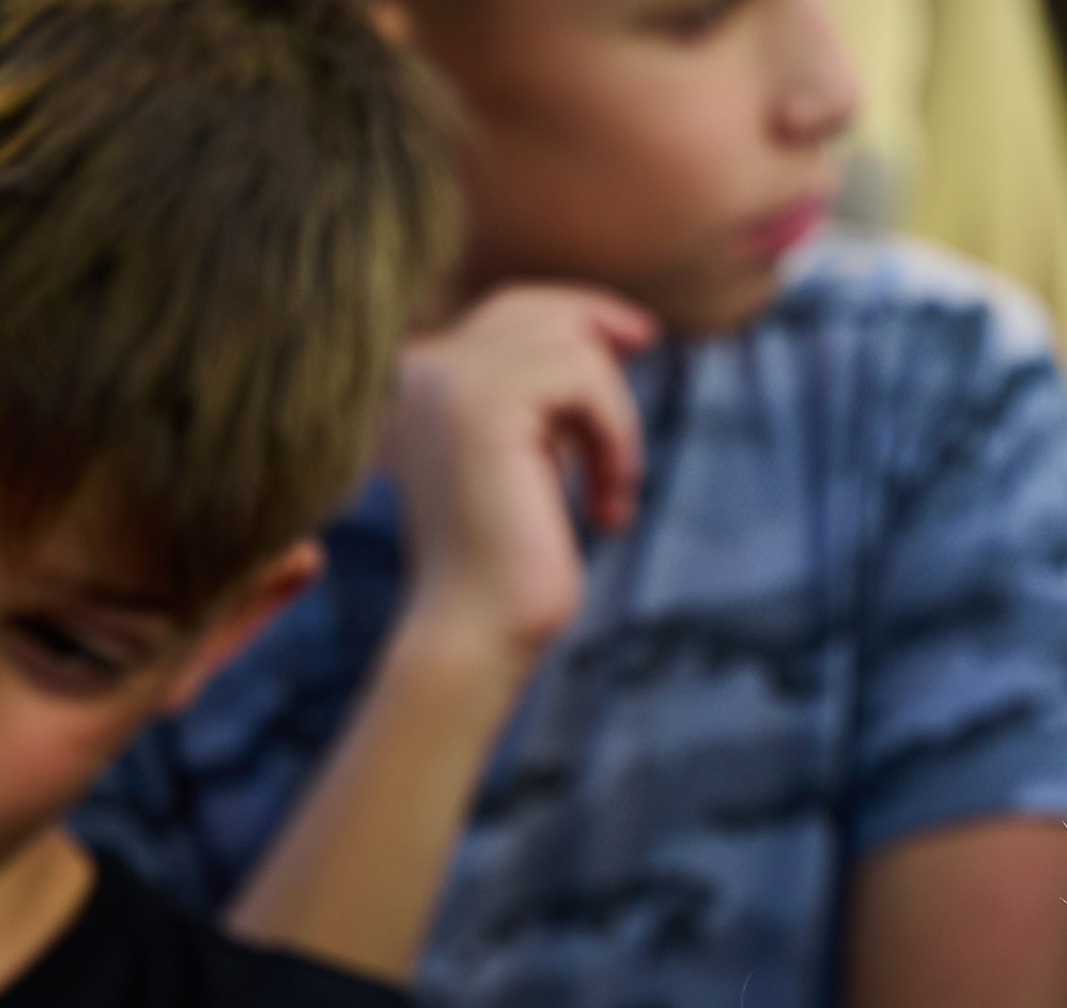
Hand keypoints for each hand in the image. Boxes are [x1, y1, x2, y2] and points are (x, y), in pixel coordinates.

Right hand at [385, 283, 657, 665]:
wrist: (475, 635)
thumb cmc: (506, 575)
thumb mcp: (527, 467)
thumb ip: (543, 407)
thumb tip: (601, 340)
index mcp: (418, 384)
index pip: (507, 314)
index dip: (577, 312)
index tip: (638, 336)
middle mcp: (421, 369)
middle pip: (537, 312)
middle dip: (601, 342)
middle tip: (648, 352)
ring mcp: (448, 379)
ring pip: (572, 346)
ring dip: (614, 424)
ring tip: (613, 496)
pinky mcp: (484, 402)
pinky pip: (585, 377)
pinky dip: (616, 435)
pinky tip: (609, 503)